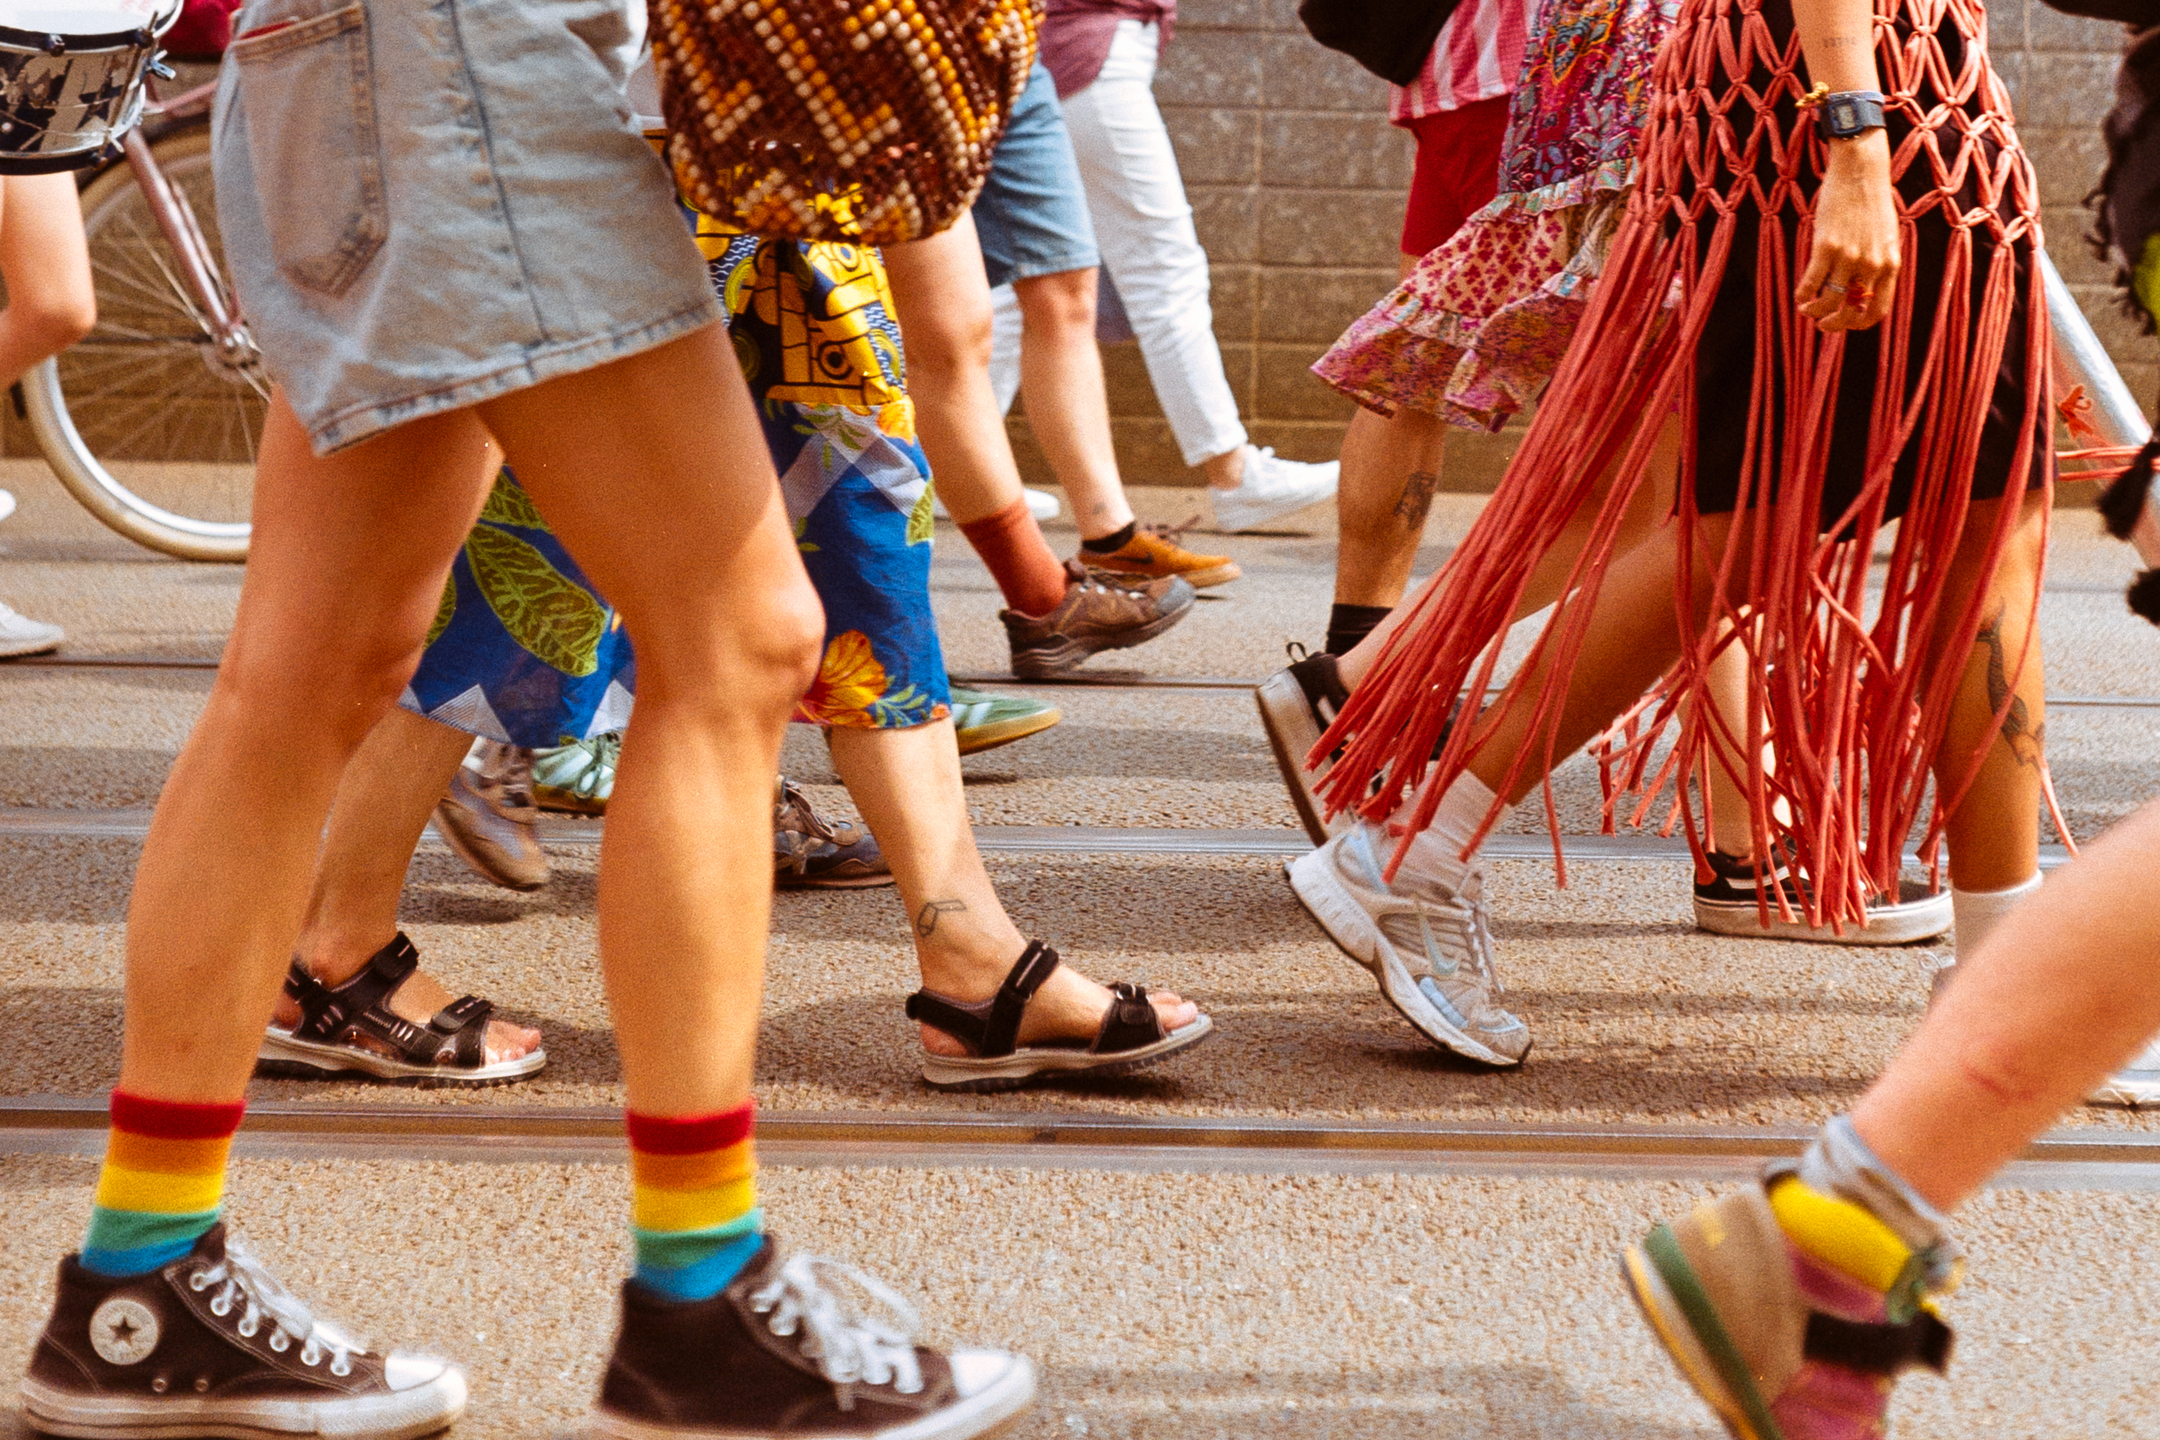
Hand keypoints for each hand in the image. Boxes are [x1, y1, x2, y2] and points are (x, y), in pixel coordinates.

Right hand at [1795, 130, 1898, 333]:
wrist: (1861, 171)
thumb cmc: (1871, 203)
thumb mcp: (1884, 237)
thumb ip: (1877, 263)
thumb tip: (1858, 290)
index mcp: (1890, 264)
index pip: (1878, 310)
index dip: (1860, 324)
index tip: (1847, 323)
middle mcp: (1872, 264)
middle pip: (1852, 312)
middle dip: (1834, 325)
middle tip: (1822, 325)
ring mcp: (1849, 256)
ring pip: (1829, 301)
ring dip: (1814, 312)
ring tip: (1806, 309)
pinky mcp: (1826, 246)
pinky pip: (1811, 282)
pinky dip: (1802, 294)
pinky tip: (1799, 295)